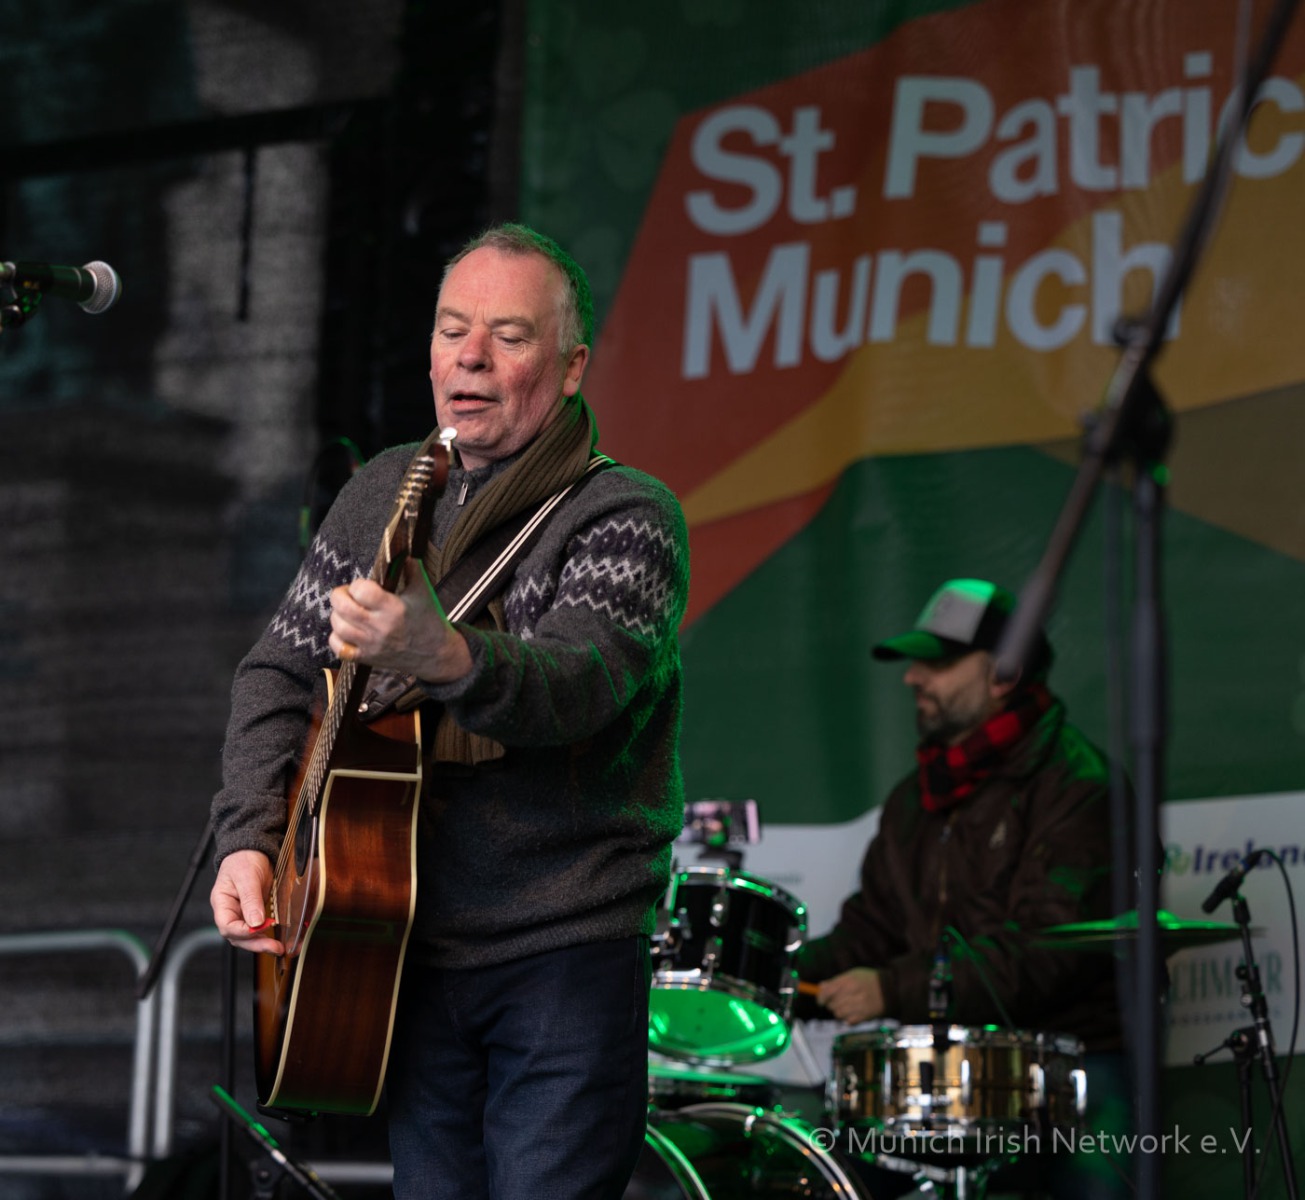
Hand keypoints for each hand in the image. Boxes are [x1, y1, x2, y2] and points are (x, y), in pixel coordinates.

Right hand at [210, 849, 284, 954]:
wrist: (254, 850)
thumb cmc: (244, 860)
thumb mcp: (247, 876)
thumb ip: (250, 899)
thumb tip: (255, 923)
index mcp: (222, 903)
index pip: (227, 926)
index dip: (242, 932)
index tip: (260, 929)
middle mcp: (230, 912)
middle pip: (238, 936)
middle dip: (255, 944)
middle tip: (274, 948)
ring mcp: (242, 914)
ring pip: (248, 937)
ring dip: (262, 943)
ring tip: (279, 949)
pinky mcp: (255, 913)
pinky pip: (259, 929)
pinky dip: (267, 935)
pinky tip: (278, 940)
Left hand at [329, 559, 472, 681]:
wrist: (435, 654)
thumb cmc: (428, 619)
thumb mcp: (424, 592)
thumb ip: (412, 569)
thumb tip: (400, 550)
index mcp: (394, 609)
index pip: (362, 591)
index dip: (358, 584)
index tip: (365, 586)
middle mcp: (380, 628)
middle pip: (343, 608)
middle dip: (340, 595)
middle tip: (348, 594)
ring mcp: (371, 645)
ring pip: (338, 626)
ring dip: (338, 614)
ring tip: (348, 611)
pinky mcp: (366, 658)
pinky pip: (338, 647)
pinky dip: (337, 636)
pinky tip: (348, 629)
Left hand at [817, 968, 885, 1023]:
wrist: (891, 989)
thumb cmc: (869, 980)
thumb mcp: (853, 974)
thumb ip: (836, 981)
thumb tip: (821, 986)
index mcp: (849, 981)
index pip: (827, 992)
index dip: (821, 997)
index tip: (821, 1001)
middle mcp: (853, 993)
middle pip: (832, 1004)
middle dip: (831, 1004)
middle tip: (836, 1002)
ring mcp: (859, 1006)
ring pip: (838, 1014)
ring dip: (839, 1012)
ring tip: (845, 1007)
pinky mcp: (865, 1016)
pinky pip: (848, 1021)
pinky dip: (847, 1019)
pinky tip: (852, 1013)